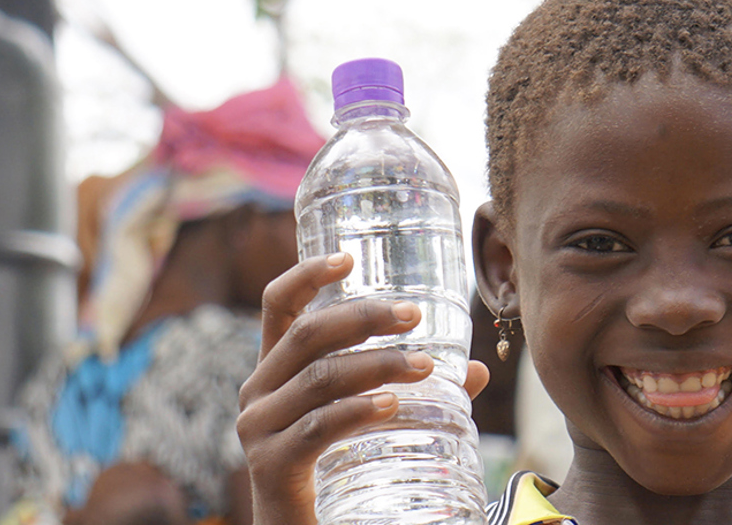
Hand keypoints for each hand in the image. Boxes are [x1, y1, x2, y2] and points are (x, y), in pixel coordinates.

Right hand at [236, 252, 489, 524]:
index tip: (349, 257)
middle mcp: (257, 393)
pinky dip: (356, 412)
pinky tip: (391, 406)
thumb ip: (406, 391)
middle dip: (364, 318)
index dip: (307, 275)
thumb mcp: (362, 422)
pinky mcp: (270, 466)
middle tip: (414, 315)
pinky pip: (316, 428)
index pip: (278, 307)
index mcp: (273, 372)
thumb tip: (475, 371)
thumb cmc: (329, 475)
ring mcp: (258, 430)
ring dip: (377, 367)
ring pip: (319, 380)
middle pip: (306, 336)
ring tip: (424, 367)